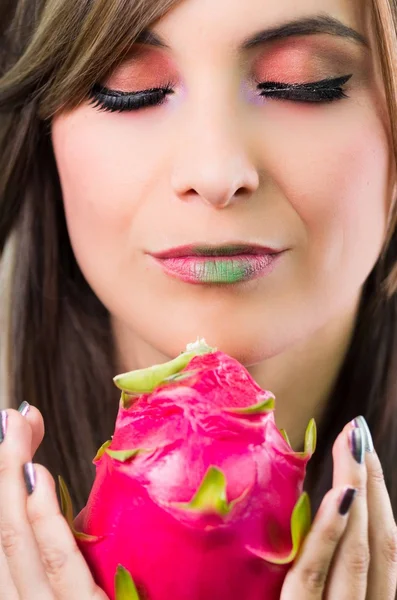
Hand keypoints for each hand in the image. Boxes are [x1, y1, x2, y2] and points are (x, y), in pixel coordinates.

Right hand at [0, 403, 108, 598]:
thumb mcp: (81, 590)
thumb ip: (67, 566)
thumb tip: (62, 509)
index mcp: (29, 594)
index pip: (6, 539)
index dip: (4, 487)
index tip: (16, 440)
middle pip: (4, 533)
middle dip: (1, 470)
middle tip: (11, 418)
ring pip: (16, 543)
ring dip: (10, 480)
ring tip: (14, 431)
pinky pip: (58, 567)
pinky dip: (42, 523)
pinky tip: (36, 481)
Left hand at [280, 418, 396, 598]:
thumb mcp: (310, 593)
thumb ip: (317, 567)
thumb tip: (316, 507)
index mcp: (366, 598)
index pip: (380, 544)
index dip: (377, 494)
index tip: (362, 447)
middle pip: (376, 541)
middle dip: (369, 480)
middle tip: (356, 430)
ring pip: (356, 552)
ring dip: (356, 491)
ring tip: (351, 443)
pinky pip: (311, 575)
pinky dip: (328, 534)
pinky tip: (339, 496)